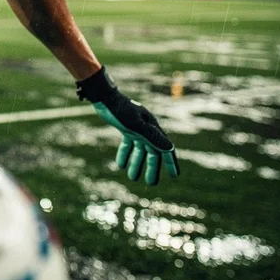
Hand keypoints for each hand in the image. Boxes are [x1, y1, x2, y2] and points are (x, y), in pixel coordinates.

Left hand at [76, 67, 178, 185]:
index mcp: (153, 128)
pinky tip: (121, 165)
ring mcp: (136, 128)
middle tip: (151, 184)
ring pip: (139, 150)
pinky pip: (128, 144)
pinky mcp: (125, 127)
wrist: (104, 96)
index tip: (174, 176)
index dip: (171, 163)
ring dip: (137, 163)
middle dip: (152, 168)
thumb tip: (170, 148)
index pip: (166, 149)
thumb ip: (152, 137)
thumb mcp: (136, 125)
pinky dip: (126, 154)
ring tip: (132, 178)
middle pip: (152, 152)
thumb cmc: (120, 110)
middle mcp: (147, 129)